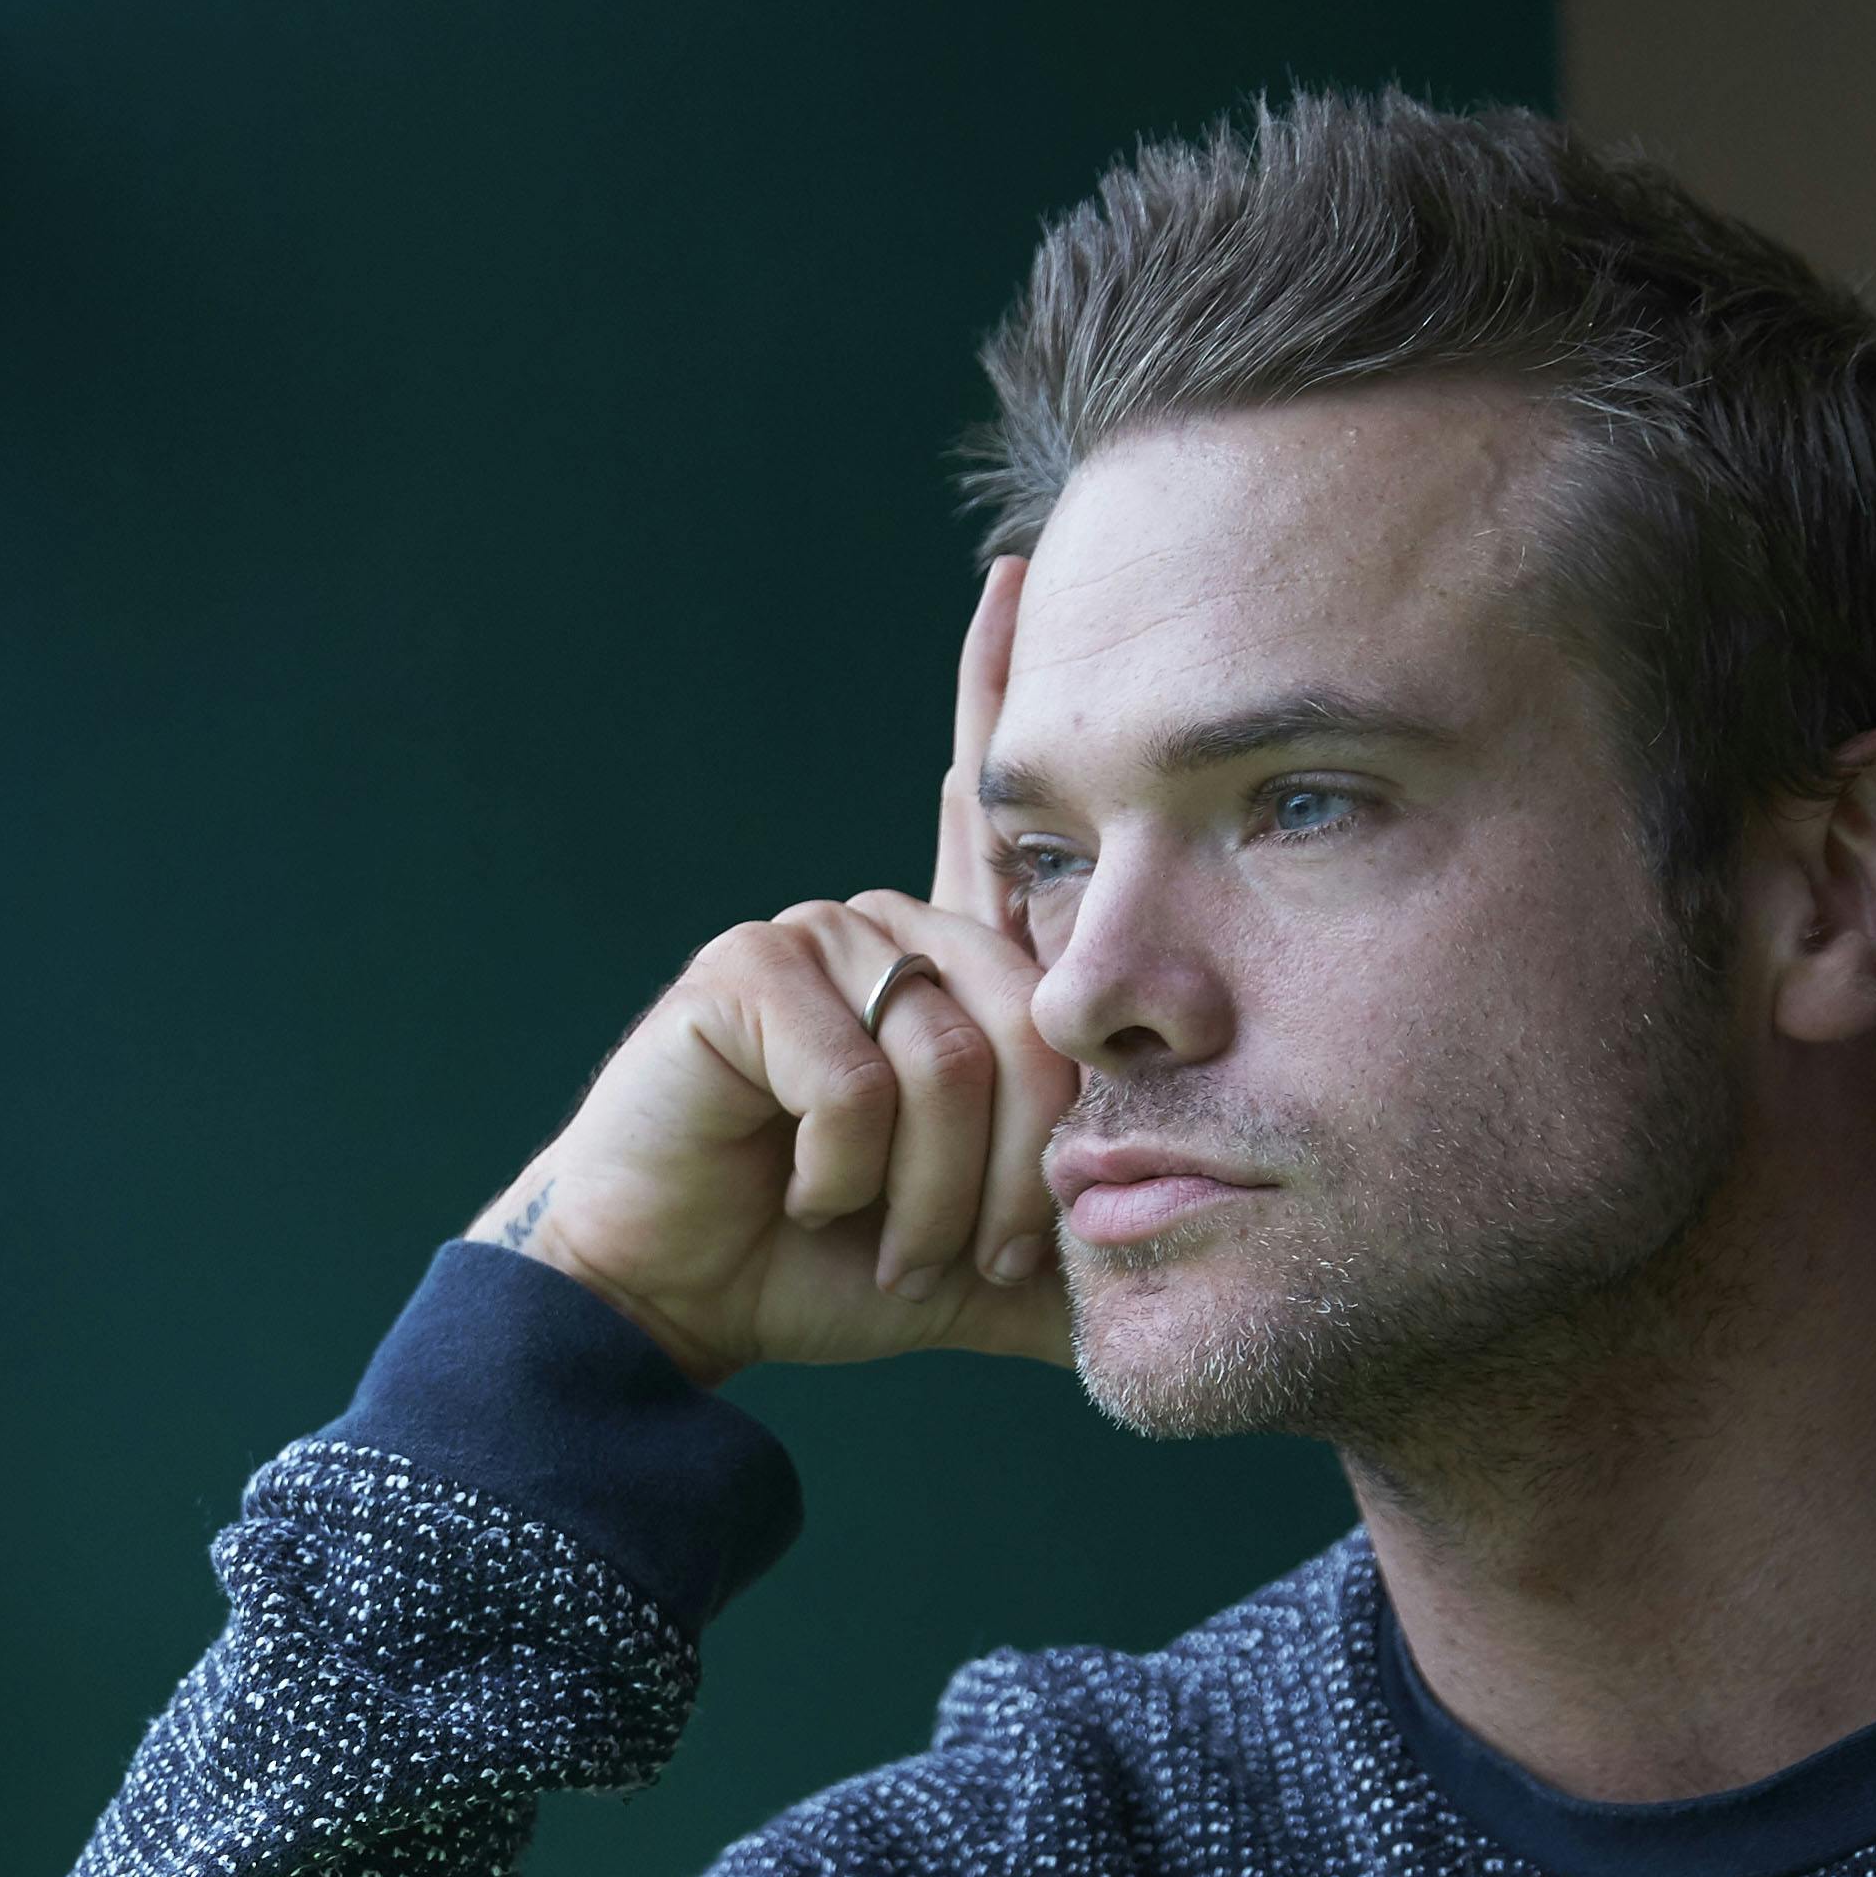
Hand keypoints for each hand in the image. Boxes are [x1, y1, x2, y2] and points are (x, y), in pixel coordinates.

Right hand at [465, 563, 1074, 1383]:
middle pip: (1035, 1020)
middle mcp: (889, 928)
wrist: (677, 1300)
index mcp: (944, 967)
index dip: (996, 695)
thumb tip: (1198, 1257)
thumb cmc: (823, 1268)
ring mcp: (815, 938)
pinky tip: (795, 1185)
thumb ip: (1082, 1244)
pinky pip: (858, 1076)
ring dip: (929, 1193)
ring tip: (871, 1231)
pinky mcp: (745, 972)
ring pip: (952, 1061)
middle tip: (964, 1256)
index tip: (1012, 576)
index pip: (989, 816)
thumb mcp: (988, 1263)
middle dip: (1016, 1175)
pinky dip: (842, 1170)